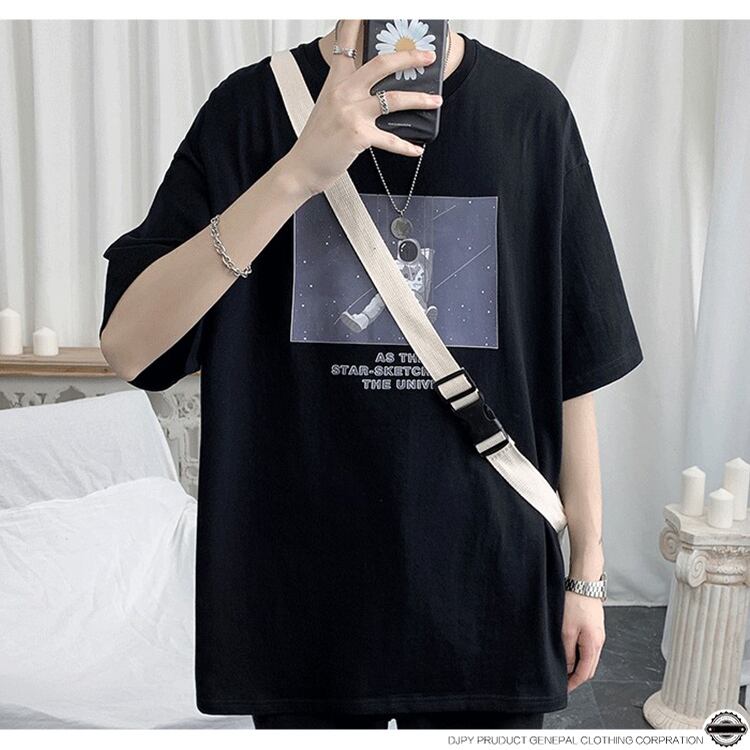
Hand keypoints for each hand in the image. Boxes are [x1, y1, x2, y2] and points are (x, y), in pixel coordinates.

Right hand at [281, 19, 442, 196]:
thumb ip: (349, 94)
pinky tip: (417, 148)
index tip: (363, 9)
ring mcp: (351, 113)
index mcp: (335, 82)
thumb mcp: (328, 107)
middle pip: (381, 64)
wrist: (302, 167)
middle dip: (409, 57)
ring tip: (436, 100)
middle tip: (428, 56)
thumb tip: (377, 92)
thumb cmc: (317, 140)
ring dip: (420, 99)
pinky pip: (391, 139)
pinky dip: (407, 146)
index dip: (354, 23)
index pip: (344, 44)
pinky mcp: (359, 135)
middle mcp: (343, 93)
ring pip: (394, 99)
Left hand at [562, 591, 604, 691]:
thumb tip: (567, 668)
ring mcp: (598, 635)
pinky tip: (570, 651)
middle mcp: (599, 642)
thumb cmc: (576, 603)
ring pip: (590, 658)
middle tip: (563, 681)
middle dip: (577, 676)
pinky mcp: (595, 628)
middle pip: (590, 668)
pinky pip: (589, 647)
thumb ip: (567, 651)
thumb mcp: (566, 630)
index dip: (574, 683)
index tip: (565, 689)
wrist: (585, 583)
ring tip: (564, 667)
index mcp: (593, 645)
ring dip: (578, 665)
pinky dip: (580, 654)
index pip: (585, 673)